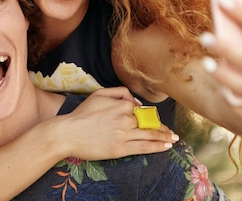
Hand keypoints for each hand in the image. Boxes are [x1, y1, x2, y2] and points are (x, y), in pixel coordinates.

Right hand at [56, 87, 178, 159]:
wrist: (68, 132)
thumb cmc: (82, 114)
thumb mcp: (99, 94)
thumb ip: (120, 92)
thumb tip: (136, 101)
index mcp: (123, 105)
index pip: (144, 111)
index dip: (153, 117)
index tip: (158, 121)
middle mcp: (126, 118)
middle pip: (150, 124)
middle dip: (164, 129)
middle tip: (173, 133)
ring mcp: (124, 134)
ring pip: (151, 135)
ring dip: (165, 138)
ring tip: (173, 140)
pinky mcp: (120, 148)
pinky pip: (144, 147)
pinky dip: (157, 147)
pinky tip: (165, 147)